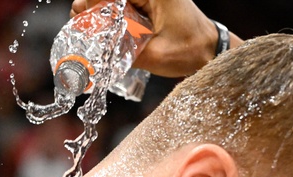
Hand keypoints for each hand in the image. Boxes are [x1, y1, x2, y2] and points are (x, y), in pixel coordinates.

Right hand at [70, 0, 228, 76]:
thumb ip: (126, 53)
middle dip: (94, 10)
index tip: (79, 17)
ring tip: (93, 33)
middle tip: (82, 29)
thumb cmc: (192, 51)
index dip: (90, 4)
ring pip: (116, 2)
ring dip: (104, 16)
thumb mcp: (157, 56)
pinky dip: (116, 19)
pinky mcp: (152, 3)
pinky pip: (126, 6)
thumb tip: (97, 54)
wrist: (213, 50)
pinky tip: (109, 33)